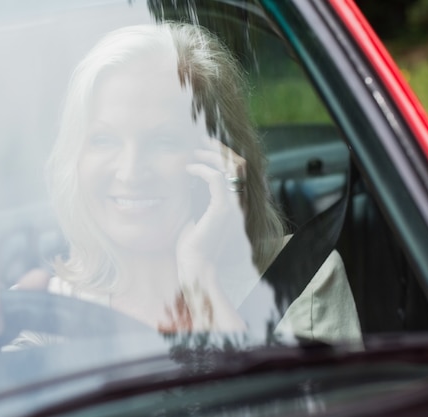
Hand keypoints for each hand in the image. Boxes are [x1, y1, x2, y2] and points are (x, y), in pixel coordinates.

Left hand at [176, 137, 251, 276]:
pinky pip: (217, 179)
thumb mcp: (197, 212)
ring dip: (211, 155)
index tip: (204, 145)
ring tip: (193, 151)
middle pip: (238, 163)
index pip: (238, 169)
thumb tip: (190, 176)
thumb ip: (200, 195)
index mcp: (236, 203)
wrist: (195, 267)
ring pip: (231, 167)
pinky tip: (188, 169)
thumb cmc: (192, 244)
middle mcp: (239, 203)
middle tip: (200, 139)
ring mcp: (233, 206)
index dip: (223, 153)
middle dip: (219, 148)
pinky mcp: (221, 210)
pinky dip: (202, 170)